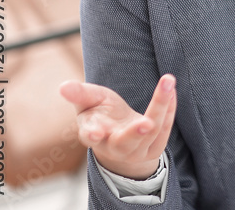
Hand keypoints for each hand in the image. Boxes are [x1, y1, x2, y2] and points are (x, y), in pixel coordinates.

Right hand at [59, 74, 176, 179]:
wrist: (121, 134)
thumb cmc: (102, 114)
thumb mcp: (90, 102)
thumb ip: (80, 94)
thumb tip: (63, 86)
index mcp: (94, 135)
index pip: (91, 137)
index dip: (92, 134)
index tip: (95, 132)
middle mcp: (115, 147)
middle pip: (125, 143)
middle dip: (135, 134)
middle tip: (146, 123)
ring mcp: (136, 151)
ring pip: (151, 133)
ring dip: (161, 107)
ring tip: (168, 83)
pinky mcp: (155, 148)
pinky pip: (165, 129)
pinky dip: (169, 108)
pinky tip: (171, 90)